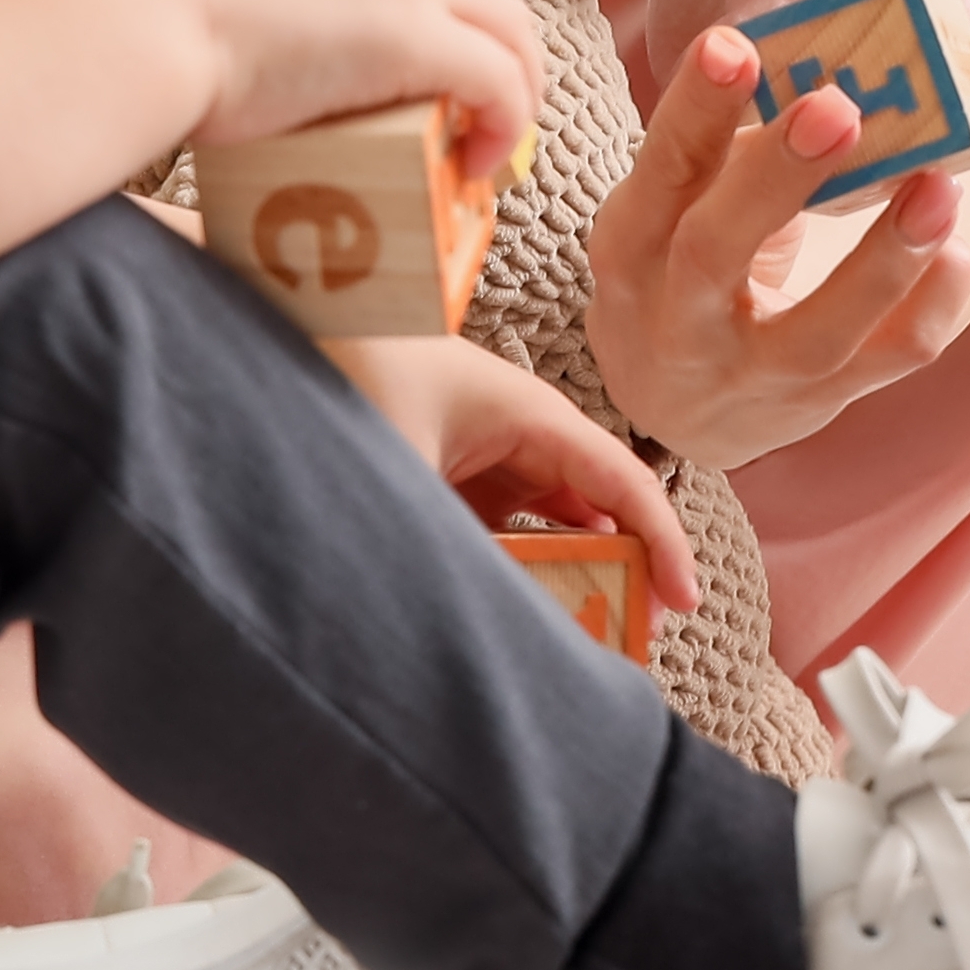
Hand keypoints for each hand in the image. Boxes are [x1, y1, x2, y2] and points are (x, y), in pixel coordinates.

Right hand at [152, 0, 544, 176]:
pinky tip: (476, 166)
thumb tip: (319, 65)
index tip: (467, 65)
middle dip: (507, 54)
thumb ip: (306, 1)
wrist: (145, 30)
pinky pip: (500, 82)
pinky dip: (505, 125)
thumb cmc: (167, 27)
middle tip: (490, 118)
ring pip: (511, 32)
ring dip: (515, 95)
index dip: (474, 9)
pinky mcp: (413, 32)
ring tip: (488, 151)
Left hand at [318, 335, 700, 616]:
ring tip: (587, 638)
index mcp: (528, 413)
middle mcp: (519, 430)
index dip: (662, 544)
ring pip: (556, 522)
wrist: (288, 330)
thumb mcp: (400, 472)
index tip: (681, 604)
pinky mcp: (454, 474)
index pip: (623, 480)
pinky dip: (526, 568)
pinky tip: (528, 611)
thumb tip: (488, 622)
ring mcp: (487, 452)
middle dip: (624, 568)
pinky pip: (511, 527)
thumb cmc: (343, 377)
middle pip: (597, 506)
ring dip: (575, 573)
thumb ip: (449, 547)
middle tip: (632, 639)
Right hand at [583, 23, 969, 463]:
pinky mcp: (817, 403)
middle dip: (777, 176)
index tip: (733, 46)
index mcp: (634, 246)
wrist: (675, 404)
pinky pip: (887, 361)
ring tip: (939, 185)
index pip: (660, 172)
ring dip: (885, 256)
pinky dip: (932, 303)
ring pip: (817, 330)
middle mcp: (677, 319)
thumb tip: (819, 74)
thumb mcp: (673, 210)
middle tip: (837, 108)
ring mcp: (750, 374)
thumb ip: (727, 149)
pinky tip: (955, 252)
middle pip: (713, 252)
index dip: (694, 109)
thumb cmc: (682, 271)